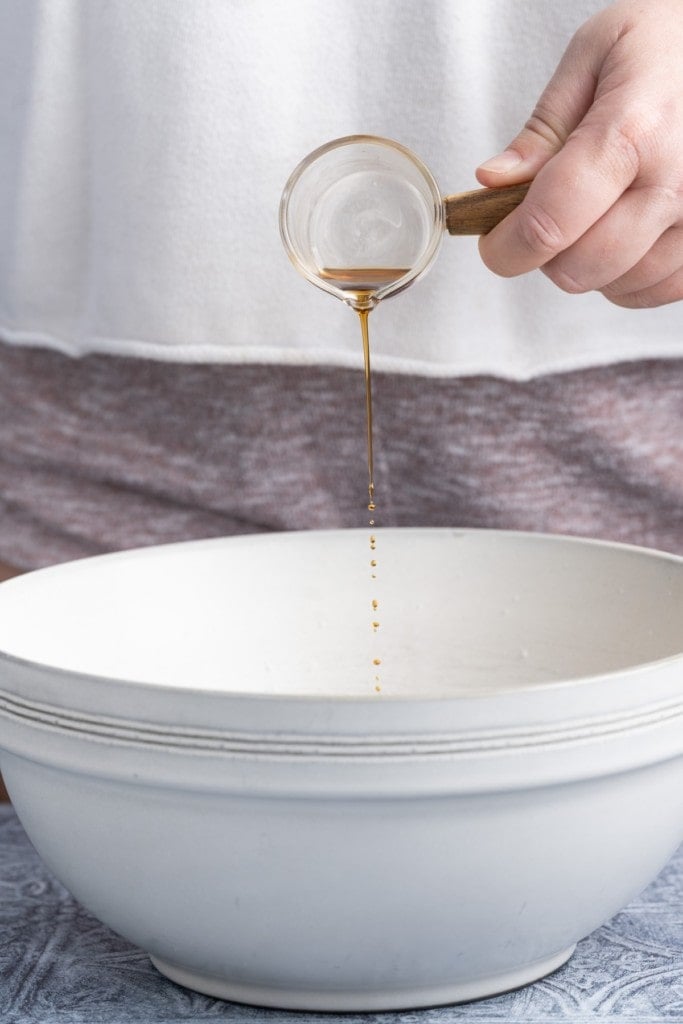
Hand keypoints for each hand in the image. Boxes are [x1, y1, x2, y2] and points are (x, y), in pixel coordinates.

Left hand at [475, 0, 682, 307]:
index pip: (549, 223)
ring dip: (589, 266)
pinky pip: (659, 289)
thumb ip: (543, 128)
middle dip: (544, 254)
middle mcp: (677, 182)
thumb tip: (492, 183)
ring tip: (593, 215)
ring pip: (618, 286)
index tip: (494, 243)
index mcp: (635, 132)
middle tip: (545, 216)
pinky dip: (629, 277)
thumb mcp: (595, 54)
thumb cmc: (667, 42)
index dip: (507, 248)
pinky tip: (623, 238)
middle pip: (580, 267)